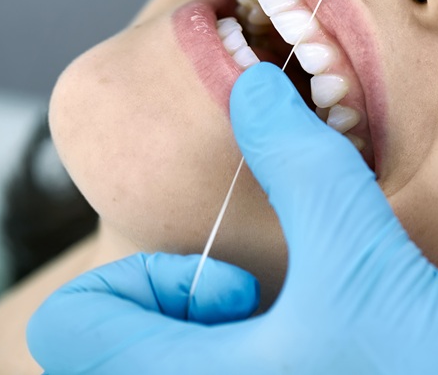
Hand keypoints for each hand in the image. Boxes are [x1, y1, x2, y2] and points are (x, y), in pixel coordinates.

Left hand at [27, 63, 437, 373]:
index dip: (147, 283)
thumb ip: (302, 165)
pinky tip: (340, 354)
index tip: (237, 286)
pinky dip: (270, 356)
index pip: (74, 322)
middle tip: (278, 305)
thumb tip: (255, 89)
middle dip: (199, 307)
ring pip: (186, 366)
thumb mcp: (363, 262)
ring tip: (317, 328)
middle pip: (126, 344)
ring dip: (238, 333)